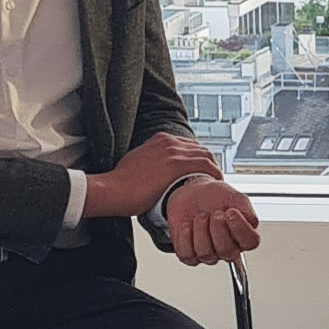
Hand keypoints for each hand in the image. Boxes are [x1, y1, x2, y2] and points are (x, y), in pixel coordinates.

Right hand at [82, 133, 224, 219]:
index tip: (200, 170)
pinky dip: (215, 175)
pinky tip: (216, 184)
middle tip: (211, 179)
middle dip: (209, 163)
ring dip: (214, 169)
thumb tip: (158, 172)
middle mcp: (169, 142)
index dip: (198, 158)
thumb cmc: (121, 182)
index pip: (189, 145)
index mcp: (160, 139)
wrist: (112, 189)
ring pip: (206, 156)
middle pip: (201, 149)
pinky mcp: (177, 165)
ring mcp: (174, 152)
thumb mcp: (137, 161)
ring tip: (215, 184)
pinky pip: (206, 166)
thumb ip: (151, 161)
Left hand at [161, 176, 262, 264]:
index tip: (231, 212)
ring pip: (206, 253)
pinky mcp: (190, 255)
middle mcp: (228, 248)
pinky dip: (185, 238)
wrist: (191, 193)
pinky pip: (187, 255)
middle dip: (217, 228)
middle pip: (227, 251)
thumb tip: (252, 221)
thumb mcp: (233, 196)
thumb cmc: (214, 196)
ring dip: (200, 230)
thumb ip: (245, 208)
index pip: (250, 242)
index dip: (240, 228)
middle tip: (214, 213)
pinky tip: (188, 226)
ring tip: (200, 217)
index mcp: (243, 235)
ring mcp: (209, 254)